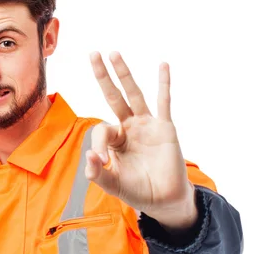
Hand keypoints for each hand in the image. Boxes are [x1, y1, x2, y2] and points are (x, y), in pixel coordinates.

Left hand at [86, 51, 195, 224]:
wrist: (163, 200)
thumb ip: (97, 174)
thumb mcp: (112, 184)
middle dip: (103, 77)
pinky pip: (163, 103)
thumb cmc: (137, 191)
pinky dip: (164, 85)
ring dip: (124, 74)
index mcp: (115, 140)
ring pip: (134, 95)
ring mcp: (147, 125)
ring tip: (114, 54)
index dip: (98, 144)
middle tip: (92, 54)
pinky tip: (162, 66)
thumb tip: (89, 157)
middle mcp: (129, 128)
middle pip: (113, 97)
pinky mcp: (164, 128)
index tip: (101, 161)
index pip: (102, 130)